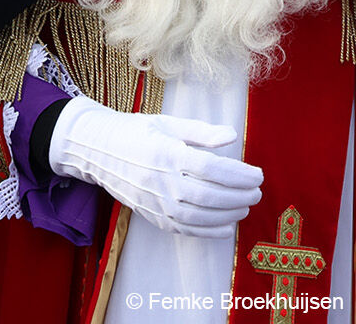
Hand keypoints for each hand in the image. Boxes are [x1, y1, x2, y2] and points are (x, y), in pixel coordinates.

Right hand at [47, 95, 262, 238]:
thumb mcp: (168, 123)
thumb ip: (201, 132)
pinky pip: (182, 229)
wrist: (97, 150)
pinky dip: (207, 232)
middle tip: (257, 192)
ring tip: (245, 206)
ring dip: (227, 215)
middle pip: (207, 195)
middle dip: (238, 196)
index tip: (258, 174)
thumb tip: (232, 136)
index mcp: (165, 152)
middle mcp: (159, 180)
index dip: (238, 174)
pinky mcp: (150, 215)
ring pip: (197, 217)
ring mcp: (153, 201)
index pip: (210, 168)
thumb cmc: (136, 131)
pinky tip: (226, 226)